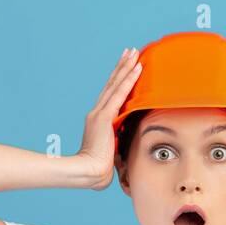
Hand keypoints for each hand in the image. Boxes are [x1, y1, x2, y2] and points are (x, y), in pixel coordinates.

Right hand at [75, 47, 141, 189]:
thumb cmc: (97, 169)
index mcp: (99, 120)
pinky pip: (120, 94)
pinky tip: (137, 68)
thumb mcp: (110, 152)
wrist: (88, 172)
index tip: (126, 66)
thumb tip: (121, 149)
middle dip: (122, 67)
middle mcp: (98, 113)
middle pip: (112, 84)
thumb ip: (115, 145)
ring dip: (126, 68)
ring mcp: (100, 114)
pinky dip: (129, 80)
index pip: (111, 95)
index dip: (119, 80)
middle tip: (130, 51)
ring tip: (134, 53)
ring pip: (116, 85)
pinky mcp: (105, 117)